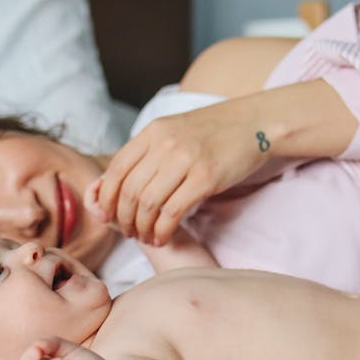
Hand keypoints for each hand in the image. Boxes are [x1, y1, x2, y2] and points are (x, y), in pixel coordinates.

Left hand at [93, 106, 270, 245]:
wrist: (253, 123)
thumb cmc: (213, 131)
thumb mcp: (174, 131)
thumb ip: (148, 152)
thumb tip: (118, 183)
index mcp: (153, 132)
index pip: (116, 169)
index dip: (106, 197)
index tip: (107, 215)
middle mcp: (165, 144)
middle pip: (129, 190)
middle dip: (123, 218)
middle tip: (128, 232)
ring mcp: (185, 161)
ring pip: (148, 204)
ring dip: (142, 227)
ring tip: (145, 236)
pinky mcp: (205, 179)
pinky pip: (172, 212)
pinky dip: (163, 230)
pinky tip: (162, 236)